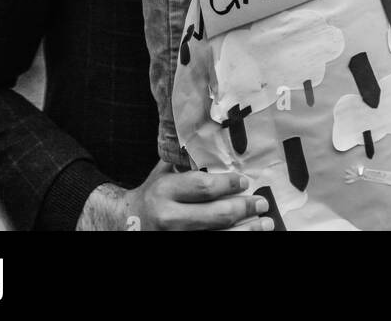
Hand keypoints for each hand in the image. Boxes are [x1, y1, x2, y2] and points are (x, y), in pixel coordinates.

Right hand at [77, 163, 273, 231]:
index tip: (245, 181)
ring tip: (265, 223)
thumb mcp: (162, 174)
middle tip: (262, 203)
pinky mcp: (181, 249)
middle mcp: (169, 218)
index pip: (203, 188)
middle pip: (215, 216)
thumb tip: (217, 141)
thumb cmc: (151, 195)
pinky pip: (212, 246)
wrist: (126, 225)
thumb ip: (185, 162)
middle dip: (243, 208)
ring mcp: (175, 238)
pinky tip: (247, 235)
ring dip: (246, 231)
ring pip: (218, 237)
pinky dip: (233, 240)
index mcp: (164, 191)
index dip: (228, 184)